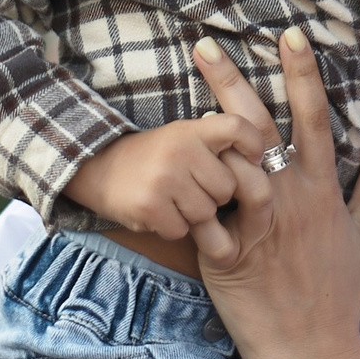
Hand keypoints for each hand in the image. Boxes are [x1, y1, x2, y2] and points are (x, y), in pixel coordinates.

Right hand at [62, 106, 263, 239]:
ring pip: (206, 213)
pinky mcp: (149, 206)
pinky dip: (172, 227)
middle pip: (227, 187)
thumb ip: (216, 142)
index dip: (253, 145)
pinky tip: (158, 212)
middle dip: (214, 195)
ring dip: (193, 215)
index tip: (253, 158)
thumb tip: (262, 159)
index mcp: (190, 130)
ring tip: (173, 199)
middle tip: (192, 187)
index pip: (238, 128)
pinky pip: (182, 230)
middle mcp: (179, 151)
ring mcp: (164, 179)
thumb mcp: (182, 136)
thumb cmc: (153, 156)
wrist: (97, 167)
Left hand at [188, 29, 359, 358]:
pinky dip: (185, 197)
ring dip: (203, 133)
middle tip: (203, 45)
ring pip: (229, 166)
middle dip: (231, 82)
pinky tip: (164, 171)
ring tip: (175, 100)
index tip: (289, 34)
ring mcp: (258, 228)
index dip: (303, 73)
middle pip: (258, 128)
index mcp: (322, 190)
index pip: (315, 119)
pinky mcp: (227, 258)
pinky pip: (203, 218)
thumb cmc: (340, 291)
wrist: (317, 352)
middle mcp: (290, 201)